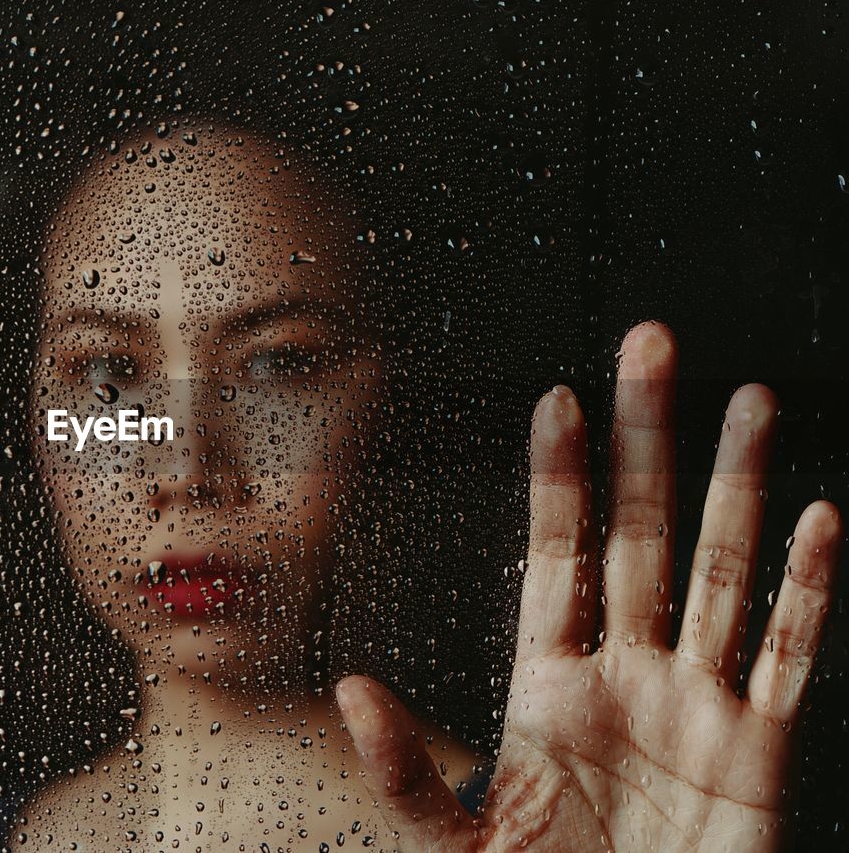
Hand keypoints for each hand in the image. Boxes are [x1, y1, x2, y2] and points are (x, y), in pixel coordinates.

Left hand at [337, 322, 841, 850]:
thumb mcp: (455, 838)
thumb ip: (402, 768)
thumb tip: (349, 689)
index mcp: (550, 685)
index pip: (556, 553)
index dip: (558, 476)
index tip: (557, 399)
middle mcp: (627, 674)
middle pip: (641, 532)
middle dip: (647, 440)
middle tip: (650, 347)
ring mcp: (697, 705)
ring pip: (723, 570)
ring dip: (736, 485)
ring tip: (749, 401)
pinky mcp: (759, 751)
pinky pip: (789, 654)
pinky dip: (807, 589)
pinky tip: (819, 520)